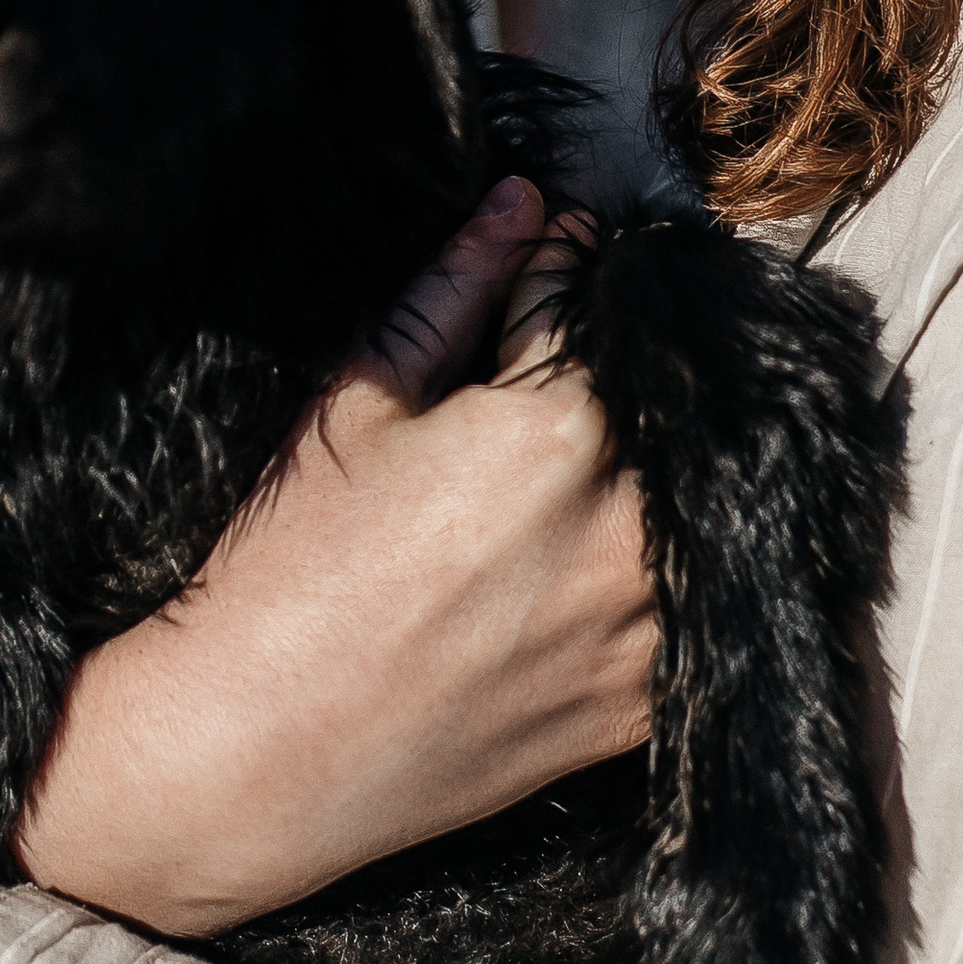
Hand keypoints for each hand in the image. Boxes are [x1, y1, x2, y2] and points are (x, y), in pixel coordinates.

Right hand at [16, 178, 658, 933]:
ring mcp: (642, 629)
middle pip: (671, 404)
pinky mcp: (639, 707)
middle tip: (575, 361)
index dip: (564, 271)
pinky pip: (704, 611)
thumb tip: (519, 207)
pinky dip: (679, 567)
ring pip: (709, 506)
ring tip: (591, 462)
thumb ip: (452, 296)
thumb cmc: (284, 575)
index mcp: (557, 436)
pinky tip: (614, 554)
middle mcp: (625, 533)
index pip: (594, 309)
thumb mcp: (358, 405)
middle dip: (631, 365)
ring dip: (674, 462)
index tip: (556, 252)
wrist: (253, 756)